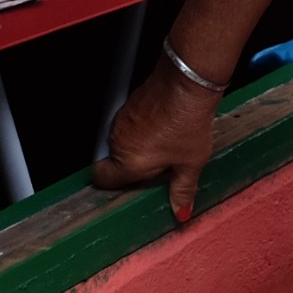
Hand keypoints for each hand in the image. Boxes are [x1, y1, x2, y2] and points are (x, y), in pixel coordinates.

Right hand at [90, 61, 220, 220]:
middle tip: (160, 165)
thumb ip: (183, 190)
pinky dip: (144, 128)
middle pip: (115, 161)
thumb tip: (181, 211)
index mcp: (127, 162)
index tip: (132, 185)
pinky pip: (131, 124)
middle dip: (134, 165)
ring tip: (168, 143)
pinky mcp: (130, 104)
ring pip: (124, 142)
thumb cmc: (186, 121)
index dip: (114, 185)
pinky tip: (166, 126)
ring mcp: (122, 120)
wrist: (187, 82)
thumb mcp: (191, 163)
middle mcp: (118, 141)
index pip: (101, 179)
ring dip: (140, 146)